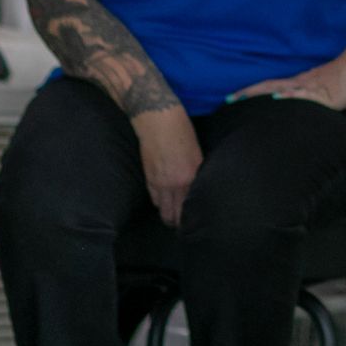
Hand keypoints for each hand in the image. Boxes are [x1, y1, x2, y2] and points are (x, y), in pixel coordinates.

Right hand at [133, 109, 202, 227]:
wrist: (158, 120)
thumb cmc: (183, 132)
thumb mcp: (197, 153)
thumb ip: (196, 174)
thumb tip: (196, 188)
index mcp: (191, 176)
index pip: (190, 207)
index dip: (190, 218)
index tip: (194, 223)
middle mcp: (175, 183)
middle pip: (174, 215)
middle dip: (178, 222)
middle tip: (183, 224)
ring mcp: (159, 182)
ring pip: (162, 209)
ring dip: (168, 214)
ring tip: (173, 217)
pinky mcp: (148, 178)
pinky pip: (154, 199)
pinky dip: (159, 203)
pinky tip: (164, 204)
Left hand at [231, 55, 345, 109]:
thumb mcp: (333, 91)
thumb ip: (326, 100)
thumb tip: (329, 109)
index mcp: (302, 83)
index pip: (273, 86)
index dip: (255, 91)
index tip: (237, 96)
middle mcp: (301, 83)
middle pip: (269, 86)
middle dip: (248, 93)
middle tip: (227, 99)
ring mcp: (309, 87)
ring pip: (278, 88)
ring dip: (259, 93)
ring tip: (240, 98)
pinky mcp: (321, 93)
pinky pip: (302, 93)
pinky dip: (288, 95)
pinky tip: (276, 98)